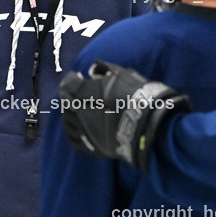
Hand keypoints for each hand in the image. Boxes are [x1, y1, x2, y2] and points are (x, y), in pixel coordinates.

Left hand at [59, 61, 190, 172]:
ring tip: (76, 108)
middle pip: (65, 103)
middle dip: (69, 95)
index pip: (68, 85)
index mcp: (83, 94)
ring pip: (68, 122)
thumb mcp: (121, 74)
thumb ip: (104, 69)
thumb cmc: (135, 95)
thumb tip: (94, 69)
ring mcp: (85, 132)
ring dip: (69, 113)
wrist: (149, 123)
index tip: (77, 76)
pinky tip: (77, 126)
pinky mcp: (93, 147)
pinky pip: (75, 140)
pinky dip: (73, 131)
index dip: (72, 79)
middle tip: (76, 91)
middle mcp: (80, 114)